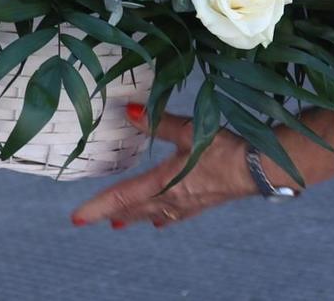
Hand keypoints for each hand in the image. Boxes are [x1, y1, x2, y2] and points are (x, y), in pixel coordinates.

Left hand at [71, 109, 256, 228]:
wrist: (257, 170)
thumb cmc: (224, 150)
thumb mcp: (189, 130)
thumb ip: (159, 121)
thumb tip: (130, 110)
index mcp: (163, 183)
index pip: (122, 197)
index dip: (97, 207)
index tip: (77, 218)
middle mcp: (171, 199)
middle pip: (134, 209)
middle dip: (112, 213)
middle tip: (92, 220)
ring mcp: (187, 203)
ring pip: (153, 214)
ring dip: (134, 217)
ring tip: (120, 223)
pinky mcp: (202, 202)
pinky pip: (174, 214)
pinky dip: (161, 216)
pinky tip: (162, 220)